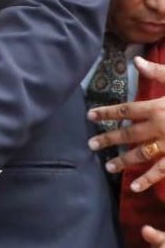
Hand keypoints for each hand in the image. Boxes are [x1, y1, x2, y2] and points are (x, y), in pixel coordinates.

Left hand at [89, 57, 164, 190]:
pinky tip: (134, 187)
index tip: (90, 115)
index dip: (107, 112)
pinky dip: (148, 179)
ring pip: (141, 154)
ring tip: (108, 166)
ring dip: (123, 161)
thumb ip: (158, 72)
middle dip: (109, 139)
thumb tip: (136, 60)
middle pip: (128, 134)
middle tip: (91, 145)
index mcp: (158, 108)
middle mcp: (160, 127)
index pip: (126, 110)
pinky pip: (162, 170)